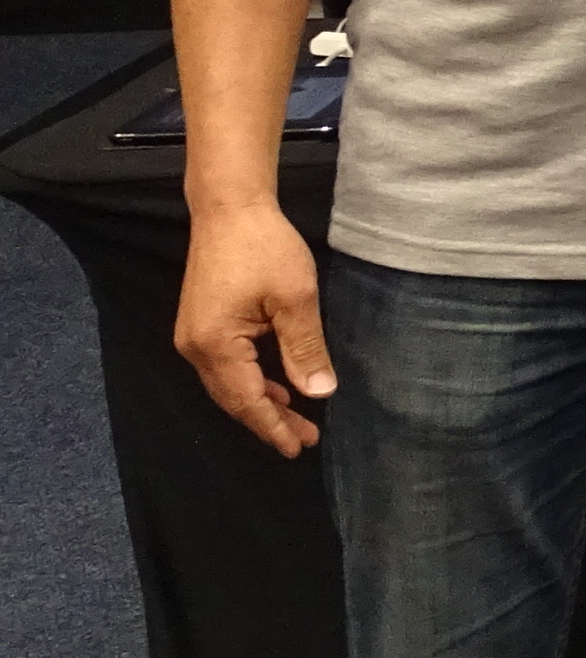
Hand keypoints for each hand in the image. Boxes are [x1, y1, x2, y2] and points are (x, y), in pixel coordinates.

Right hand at [173, 202, 334, 456]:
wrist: (230, 209)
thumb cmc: (265, 248)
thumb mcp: (295, 299)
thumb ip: (305, 349)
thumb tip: (319, 394)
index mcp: (215, 346)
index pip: (248, 400)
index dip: (273, 426)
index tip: (298, 448)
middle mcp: (195, 348)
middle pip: (234, 398)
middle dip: (269, 420)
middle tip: (306, 440)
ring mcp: (194, 336)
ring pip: (229, 384)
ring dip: (262, 401)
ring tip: (297, 420)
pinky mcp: (202, 325)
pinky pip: (227, 367)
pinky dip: (252, 381)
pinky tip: (276, 386)